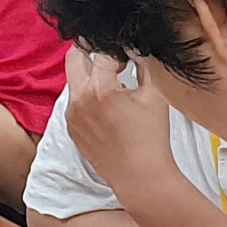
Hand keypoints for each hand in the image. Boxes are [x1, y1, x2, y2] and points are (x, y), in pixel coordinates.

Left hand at [59, 44, 178, 191]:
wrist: (141, 178)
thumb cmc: (151, 139)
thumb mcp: (155, 95)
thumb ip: (144, 65)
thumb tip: (135, 48)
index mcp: (99, 90)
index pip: (103, 52)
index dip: (119, 51)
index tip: (129, 58)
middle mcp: (79, 101)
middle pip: (74, 57)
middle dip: (91, 50)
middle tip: (110, 56)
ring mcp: (72, 116)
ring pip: (74, 81)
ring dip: (89, 75)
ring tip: (113, 85)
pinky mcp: (72, 129)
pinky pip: (75, 102)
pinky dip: (88, 97)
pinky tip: (108, 108)